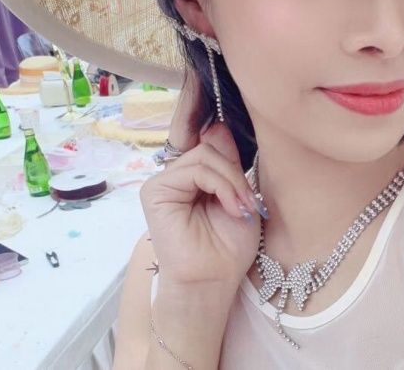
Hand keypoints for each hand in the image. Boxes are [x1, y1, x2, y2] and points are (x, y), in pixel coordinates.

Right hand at [140, 71, 260, 290]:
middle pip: (210, 146)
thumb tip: (218, 125)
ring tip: (241, 208)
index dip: (224, 140)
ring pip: (205, 156)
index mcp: (195, 175)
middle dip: (235, 171)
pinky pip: (195, 169)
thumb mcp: (239, 194)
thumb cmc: (228, 246)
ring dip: (231, 181)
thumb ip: (228, 161)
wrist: (214, 280)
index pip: (208, 141)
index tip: (237, 152)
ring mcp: (164, 182)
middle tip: (248, 201)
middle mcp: (177, 175)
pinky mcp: (155, 191)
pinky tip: (230, 207)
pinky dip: (221, 185)